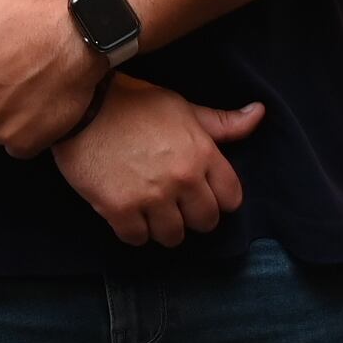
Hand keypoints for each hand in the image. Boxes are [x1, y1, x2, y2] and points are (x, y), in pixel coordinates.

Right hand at [51, 79, 257, 246]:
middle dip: (192, 216)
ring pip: (172, 237)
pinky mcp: (119, 209)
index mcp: (203, 154)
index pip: (231, 198)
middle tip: (175, 204)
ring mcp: (151, 197)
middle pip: (205, 223)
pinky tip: (127, 214)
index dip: (217, 198)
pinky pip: (137, 239)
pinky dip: (133, 231)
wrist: (83, 106)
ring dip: (163, 227)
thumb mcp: (182, 107)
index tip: (201, 193)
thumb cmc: (134, 104)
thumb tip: (259, 114)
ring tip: (150, 211)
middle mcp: (183, 179)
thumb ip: (222, 122)